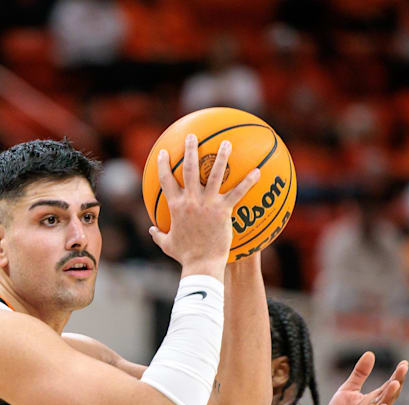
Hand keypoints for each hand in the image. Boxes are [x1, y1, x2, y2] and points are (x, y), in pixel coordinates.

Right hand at [153, 134, 261, 274]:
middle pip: (188, 169)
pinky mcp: (223, 210)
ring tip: (226, 143)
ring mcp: (207, 204)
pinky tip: (258, 171)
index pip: (165, 180)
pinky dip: (248, 181)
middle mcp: (190, 200)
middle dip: (189, 149)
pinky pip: (237, 192)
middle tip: (192, 136)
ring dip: (221, 156)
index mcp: (175, 206)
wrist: (201, 264)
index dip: (162, 165)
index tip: (163, 152)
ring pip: (214, 174)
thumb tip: (151, 230)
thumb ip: (158, 235)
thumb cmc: (185, 256)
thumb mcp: (167, 244)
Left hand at [324, 352, 408, 404]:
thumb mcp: (348, 388)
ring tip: (396, 383)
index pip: (388, 385)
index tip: (405, 363)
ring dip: (389, 395)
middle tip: (403, 368)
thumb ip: (360, 373)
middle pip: (389, 393)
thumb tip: (370, 353)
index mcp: (372, 398)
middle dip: (397, 381)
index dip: (396, 375)